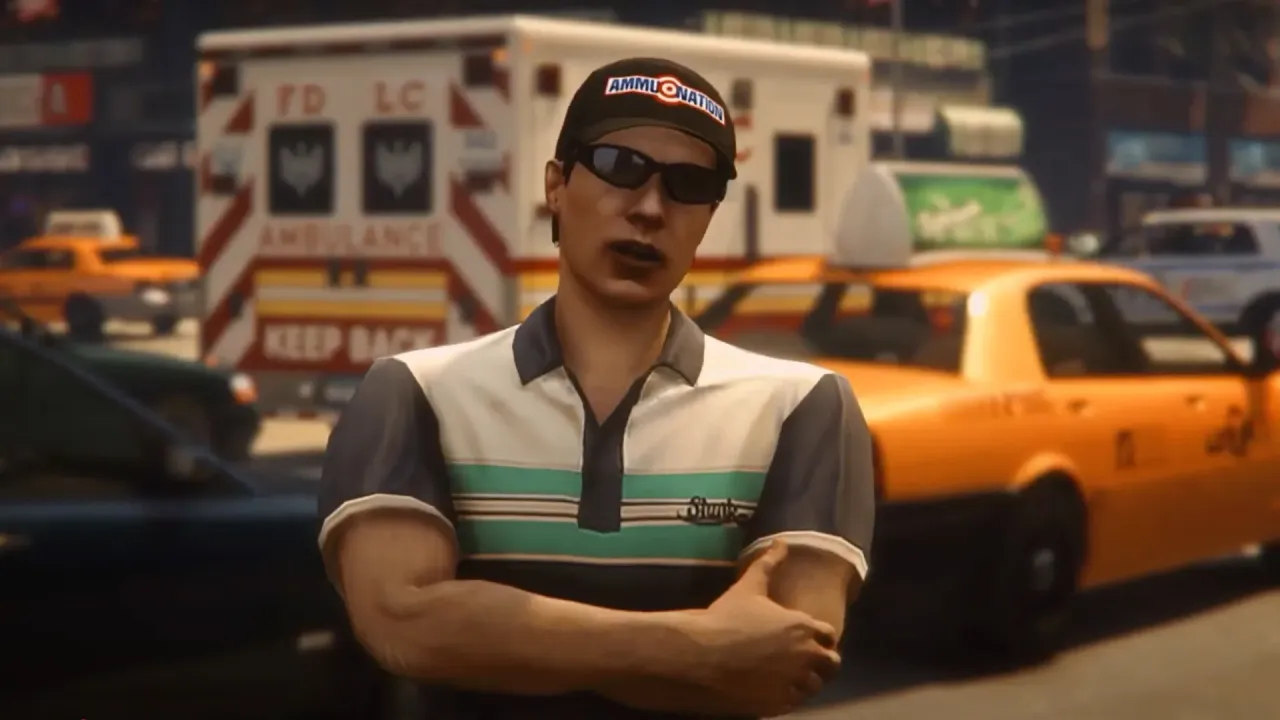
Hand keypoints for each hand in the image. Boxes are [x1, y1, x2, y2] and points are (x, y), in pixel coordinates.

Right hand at [690, 542, 840, 716]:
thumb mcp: (748, 587)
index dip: (820, 637)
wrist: (699, 655)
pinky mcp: (779, 704)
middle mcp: (804, 656)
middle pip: (830, 665)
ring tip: (785, 676)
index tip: (807, 639)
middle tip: (801, 661)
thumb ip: (769, 564)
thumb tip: (781, 542)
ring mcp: (793, 683)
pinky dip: (787, 697)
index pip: (830, 636)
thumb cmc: (725, 618)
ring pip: (814, 687)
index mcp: (802, 627)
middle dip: (820, 662)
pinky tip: (771, 688)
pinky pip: (794, 703)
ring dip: (805, 681)